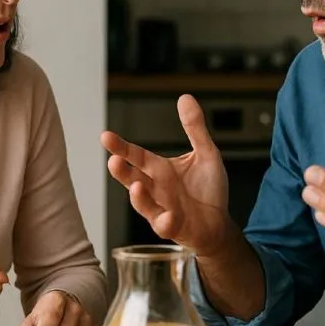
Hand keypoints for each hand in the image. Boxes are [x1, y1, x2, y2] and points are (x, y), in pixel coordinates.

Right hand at [100, 94, 230, 256]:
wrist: (219, 224)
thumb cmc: (208, 190)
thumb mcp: (206, 154)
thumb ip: (194, 128)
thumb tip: (185, 97)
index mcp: (160, 170)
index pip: (136, 156)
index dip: (121, 147)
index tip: (105, 136)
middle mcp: (155, 189)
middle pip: (132, 179)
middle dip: (121, 171)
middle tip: (113, 161)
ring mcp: (161, 210)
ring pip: (143, 205)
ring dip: (138, 197)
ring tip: (137, 186)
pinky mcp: (173, 228)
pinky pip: (165, 226)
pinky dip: (165, 221)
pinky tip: (168, 216)